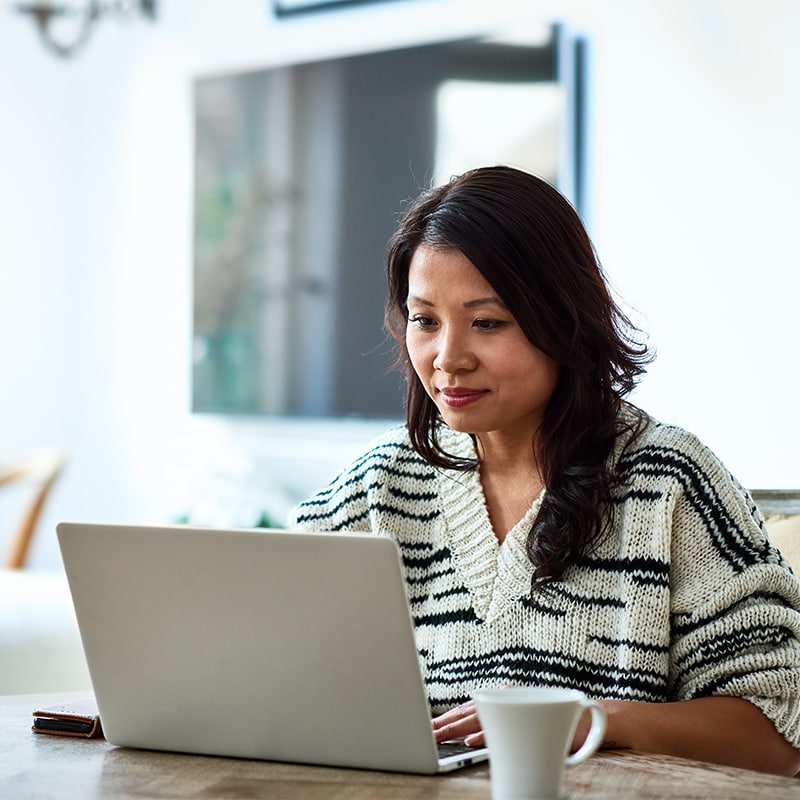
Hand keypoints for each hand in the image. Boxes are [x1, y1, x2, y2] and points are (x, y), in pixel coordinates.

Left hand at [433, 699, 599, 751]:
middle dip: (446, 724)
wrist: (595, 719)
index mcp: (505, 696)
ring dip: (457, 730)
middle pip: (471, 711)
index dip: (448, 717)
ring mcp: (521, 707)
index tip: (431, 727)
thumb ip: (499, 726)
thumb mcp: (523, 723)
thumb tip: (468, 737)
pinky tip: (469, 742)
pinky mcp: (533, 722)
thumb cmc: (557, 725)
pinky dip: (485, 737)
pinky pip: (505, 730)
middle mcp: (510, 696)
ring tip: (439, 737)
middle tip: (427, 734)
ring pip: (483, 719)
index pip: (470, 707)